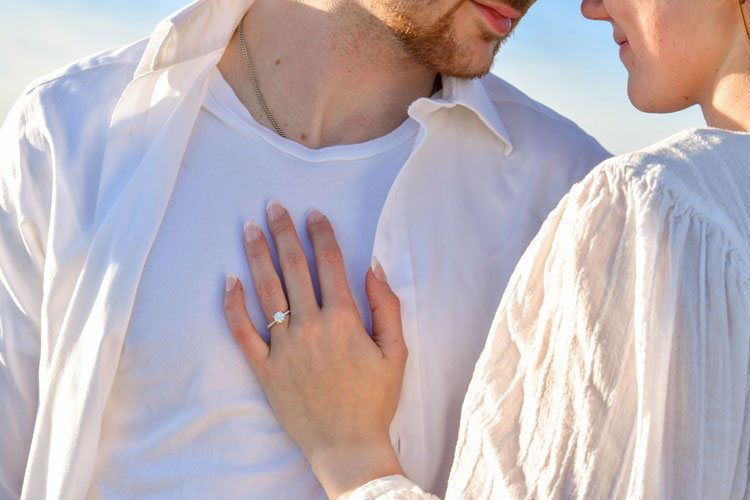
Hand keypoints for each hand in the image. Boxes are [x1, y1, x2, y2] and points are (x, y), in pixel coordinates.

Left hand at [223, 201, 407, 498]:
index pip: (330, 264)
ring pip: (267, 291)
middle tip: (274, 207)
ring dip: (257, 256)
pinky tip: (228, 280)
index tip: (313, 213)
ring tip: (249, 228)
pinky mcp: (264, 368)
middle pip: (294, 268)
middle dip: (284, 233)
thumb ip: (386, 306)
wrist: (347, 446)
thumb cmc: (375, 400)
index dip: (321, 234)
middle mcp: (310, 326)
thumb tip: (373, 267)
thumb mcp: (396, 352)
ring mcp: (284, 347)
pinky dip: (234, 305)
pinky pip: (243, 331)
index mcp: (344, 319)